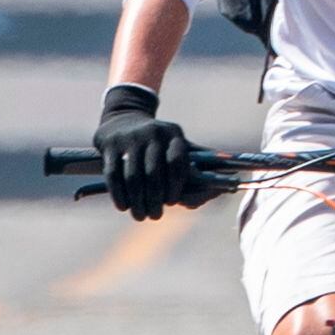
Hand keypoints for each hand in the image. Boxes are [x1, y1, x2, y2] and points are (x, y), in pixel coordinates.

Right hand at [92, 84, 193, 219]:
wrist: (122, 118)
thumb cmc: (157, 140)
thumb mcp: (176, 143)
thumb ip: (197, 162)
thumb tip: (225, 185)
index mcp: (173, 134)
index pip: (177, 162)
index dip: (176, 185)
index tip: (173, 202)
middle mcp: (152, 133)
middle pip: (154, 174)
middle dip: (155, 199)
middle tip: (155, 216)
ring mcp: (130, 139)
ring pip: (133, 177)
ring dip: (137, 201)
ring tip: (140, 216)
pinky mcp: (110, 145)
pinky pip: (114, 175)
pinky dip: (119, 194)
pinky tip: (124, 207)